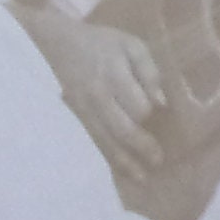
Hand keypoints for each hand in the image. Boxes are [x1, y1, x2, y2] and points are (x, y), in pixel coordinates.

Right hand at [22, 9, 168, 185]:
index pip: (137, 106)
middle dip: (142, 147)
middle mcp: (97, 96)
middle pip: (122, 128)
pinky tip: (119, 169)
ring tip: (141, 176)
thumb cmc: (101, 43)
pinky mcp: (75, 117)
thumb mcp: (130, 45)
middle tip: (159, 160)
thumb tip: (161, 103)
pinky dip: (107, 156)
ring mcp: (83, 110)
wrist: (56, 44)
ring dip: (124, 161)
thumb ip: (149, 71)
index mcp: (113, 74)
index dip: (151, 116)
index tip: (163, 121)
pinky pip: (93, 140)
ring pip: (105, 140)